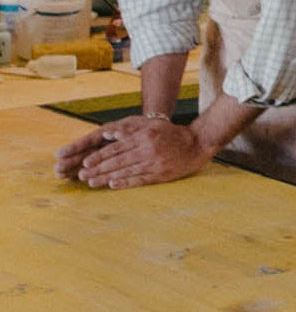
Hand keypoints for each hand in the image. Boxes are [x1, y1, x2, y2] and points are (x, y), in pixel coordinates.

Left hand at [54, 117, 213, 189]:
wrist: (196, 144)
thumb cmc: (172, 134)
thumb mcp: (152, 126)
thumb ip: (131, 131)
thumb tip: (107, 134)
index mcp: (144, 137)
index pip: (116, 148)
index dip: (99, 156)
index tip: (86, 163)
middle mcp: (148, 150)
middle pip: (118, 162)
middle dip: (98, 169)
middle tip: (82, 175)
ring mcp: (154, 164)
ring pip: (126, 172)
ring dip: (107, 178)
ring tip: (92, 182)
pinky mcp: (160, 174)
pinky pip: (139, 180)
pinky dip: (125, 183)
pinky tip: (112, 185)